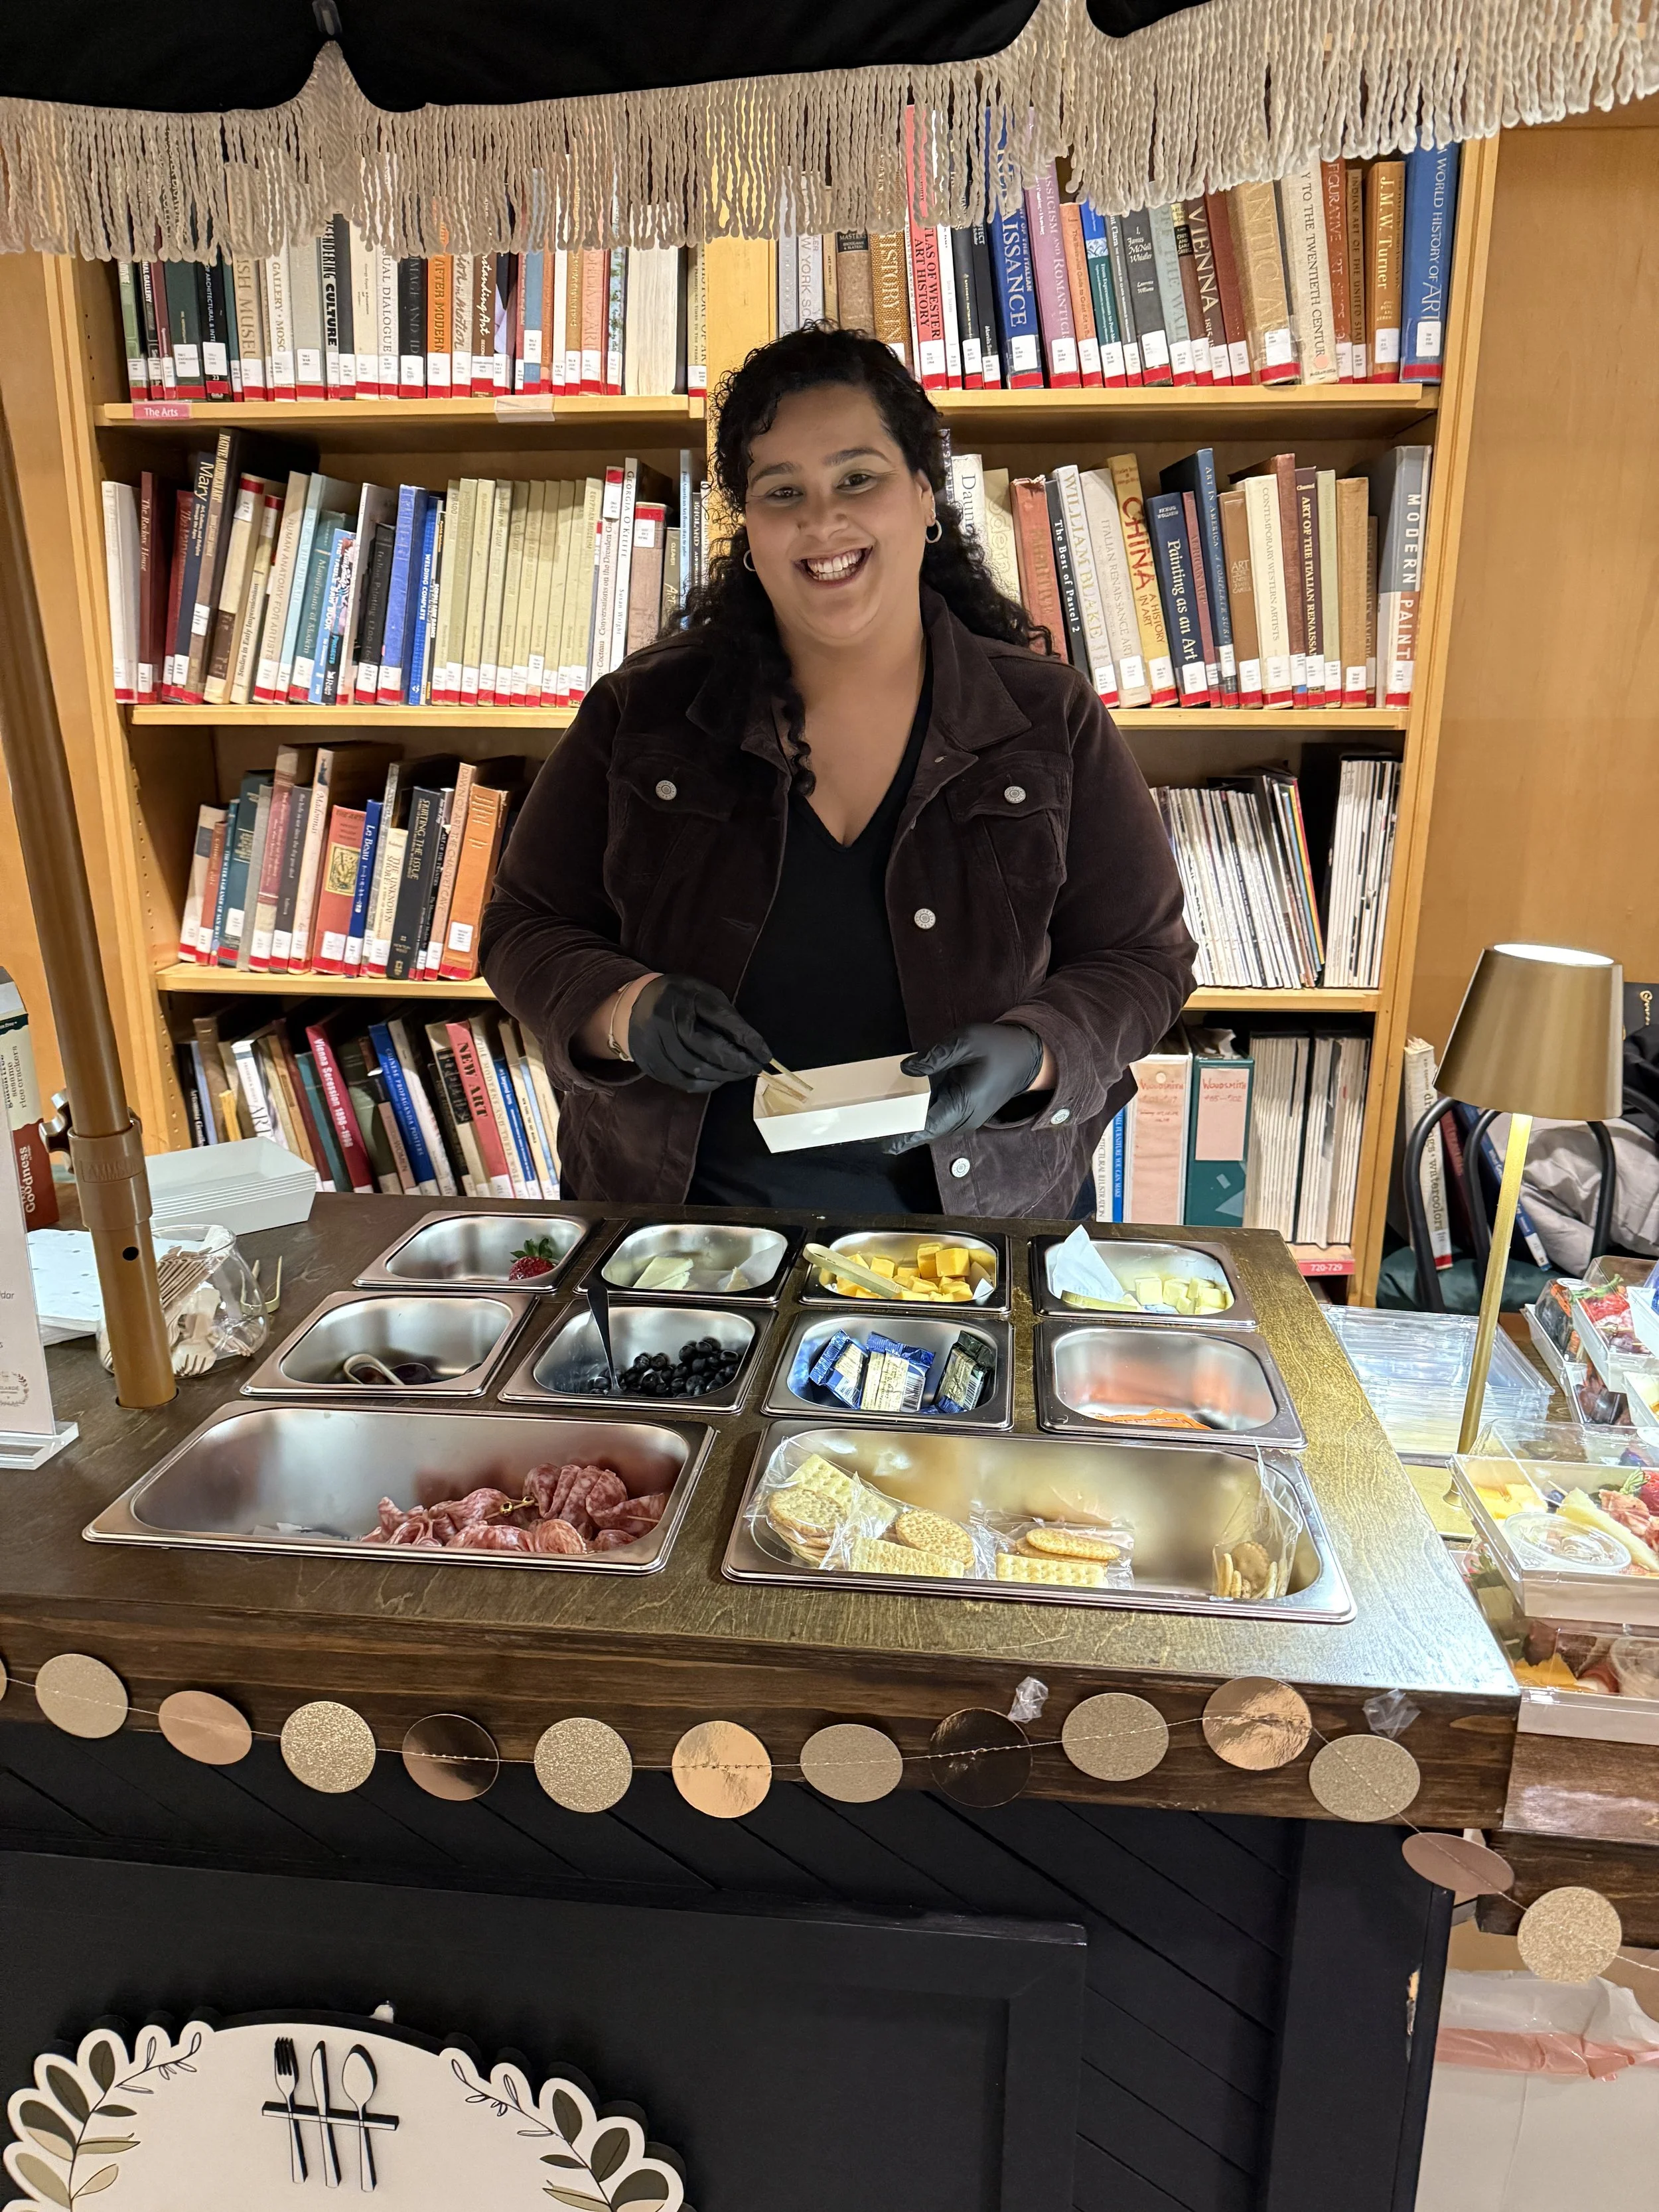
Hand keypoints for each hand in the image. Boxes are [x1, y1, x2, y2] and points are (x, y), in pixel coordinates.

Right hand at [627, 974, 773, 1093]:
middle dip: (737, 1062)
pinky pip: (683, 1081)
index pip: (722, 1020)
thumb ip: (725, 1015)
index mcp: (685, 997)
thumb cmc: (679, 998)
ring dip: (724, 1075)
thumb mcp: (702, 994)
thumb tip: (751, 1045)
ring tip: (740, 1073)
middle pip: (708, 1049)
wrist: (635, 1004)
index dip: (747, 1039)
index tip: (765, 1054)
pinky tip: (719, 1078)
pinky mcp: (651, 1063)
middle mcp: (667, 1020)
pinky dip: (706, 1084)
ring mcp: (656, 1044)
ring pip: (696, 1069)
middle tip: (754, 1068)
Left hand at [887, 1023, 1045, 1152]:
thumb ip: (935, 1056)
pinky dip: (916, 1118)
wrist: (1028, 1056)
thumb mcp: (966, 1042)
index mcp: (963, 1103)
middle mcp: (963, 1119)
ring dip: (904, 1127)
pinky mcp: (963, 1113)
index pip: (926, 1126)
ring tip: (873, 1125)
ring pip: (929, 1128)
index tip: (878, 1143)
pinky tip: (897, 1111)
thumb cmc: (998, 1047)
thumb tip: (906, 1070)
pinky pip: (936, 1119)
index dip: (901, 1136)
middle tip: (863, 1134)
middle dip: (896, 1133)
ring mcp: (964, 1119)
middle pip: (924, 1132)